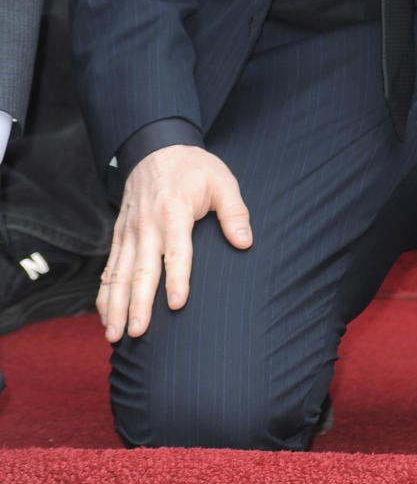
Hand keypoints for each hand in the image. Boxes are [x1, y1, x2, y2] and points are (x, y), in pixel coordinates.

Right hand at [99, 143, 251, 342]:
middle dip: (138, 302)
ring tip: (116, 335)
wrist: (156, 148)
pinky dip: (104, 294)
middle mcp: (148, 224)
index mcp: (175, 211)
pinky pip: (109, 268)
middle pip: (141, 269)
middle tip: (137, 332)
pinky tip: (105, 318)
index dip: (177, 277)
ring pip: (119, 273)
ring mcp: (129, 231)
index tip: (178, 304)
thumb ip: (234, 212)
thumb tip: (245, 242)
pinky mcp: (119, 235)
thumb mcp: (222, 181)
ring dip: (116, 305)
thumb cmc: (194, 169)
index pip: (177, 250)